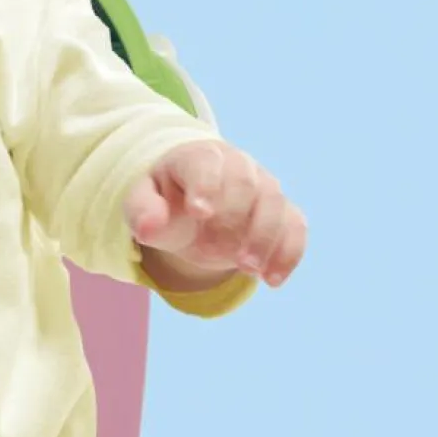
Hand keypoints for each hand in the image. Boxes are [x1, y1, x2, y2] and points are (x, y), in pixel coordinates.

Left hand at [124, 141, 306, 288]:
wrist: (196, 204)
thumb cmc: (168, 200)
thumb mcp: (144, 203)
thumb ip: (142, 211)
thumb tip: (147, 228)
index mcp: (199, 157)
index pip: (206, 163)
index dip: (206, 185)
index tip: (199, 213)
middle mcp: (238, 165)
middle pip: (246, 182)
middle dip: (235, 217)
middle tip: (218, 251)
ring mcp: (264, 187)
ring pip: (274, 203)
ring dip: (265, 238)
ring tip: (247, 269)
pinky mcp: (283, 212)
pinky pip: (295, 227)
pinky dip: (288, 252)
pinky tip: (273, 280)